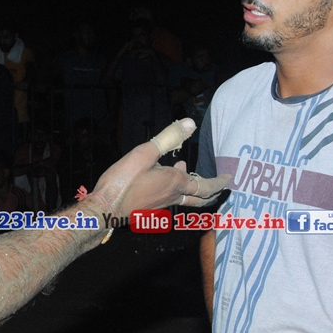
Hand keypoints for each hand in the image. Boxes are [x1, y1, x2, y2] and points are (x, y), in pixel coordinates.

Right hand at [91, 119, 228, 214]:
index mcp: (175, 184)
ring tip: (187, 171)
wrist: (104, 209)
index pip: (206, 187)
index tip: (229, 178)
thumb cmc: (124, 181)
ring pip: (184, 198)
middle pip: (199, 199)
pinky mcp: (149, 208)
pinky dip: (174, 189)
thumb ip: (168, 137)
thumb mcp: (145, 153)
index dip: (219, 182)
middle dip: (211, 192)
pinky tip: (162, 178)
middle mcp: (172, 197)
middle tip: (220, 187)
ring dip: (191, 188)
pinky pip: (169, 199)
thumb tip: (190, 123)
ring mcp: (160, 205)